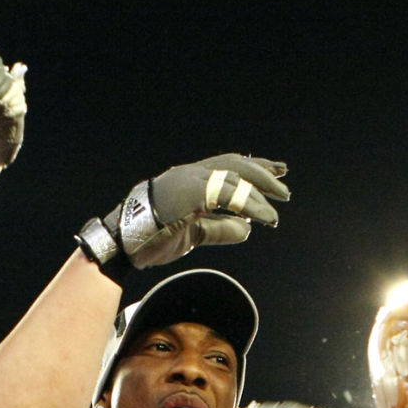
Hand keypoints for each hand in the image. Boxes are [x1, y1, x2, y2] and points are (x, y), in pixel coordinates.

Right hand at [76, 154, 287, 278]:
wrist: (123, 244)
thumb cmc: (152, 238)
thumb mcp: (194, 234)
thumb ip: (220, 229)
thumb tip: (247, 229)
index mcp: (190, 179)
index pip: (227, 166)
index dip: (254, 169)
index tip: (276, 173)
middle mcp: (191, 173)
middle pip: (235, 164)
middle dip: (262, 173)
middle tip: (284, 188)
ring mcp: (189, 180)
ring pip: (234, 177)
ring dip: (259, 193)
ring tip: (276, 210)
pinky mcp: (190, 193)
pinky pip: (226, 194)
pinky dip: (248, 204)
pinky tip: (262, 216)